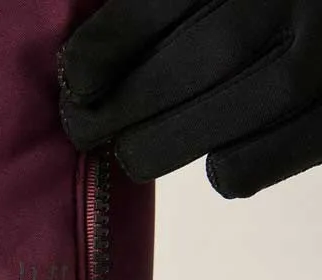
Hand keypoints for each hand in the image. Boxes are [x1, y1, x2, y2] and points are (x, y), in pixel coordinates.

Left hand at [57, 0, 321, 197]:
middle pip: (174, 72)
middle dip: (113, 112)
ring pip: (204, 128)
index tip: (77, 76)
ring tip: (132, 151)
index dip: (101, 50)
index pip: (149, 9)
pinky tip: (217, 153)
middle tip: (86, 128)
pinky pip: (247, 166)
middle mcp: (297, 1)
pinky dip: (222, 168)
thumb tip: (109, 42)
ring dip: (151, 148)